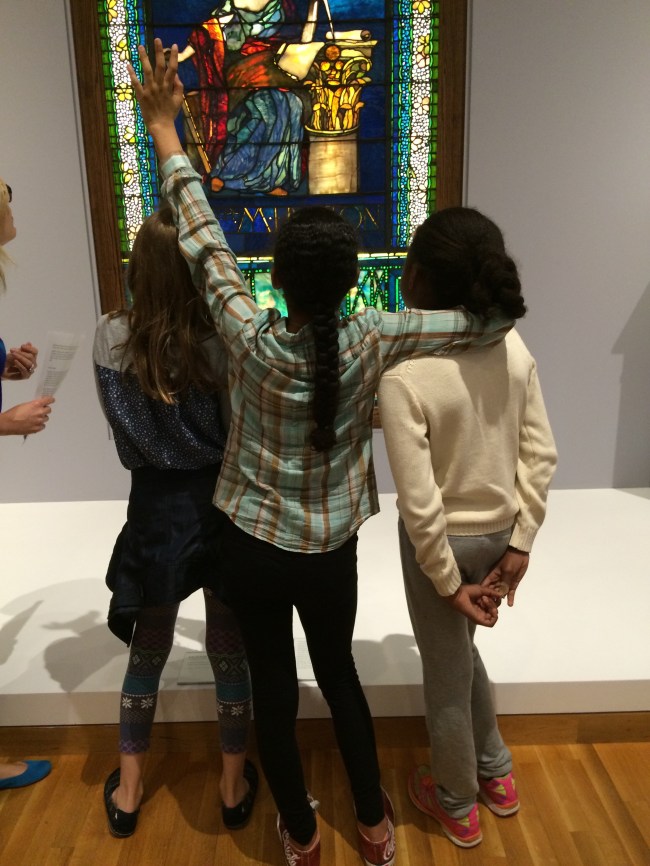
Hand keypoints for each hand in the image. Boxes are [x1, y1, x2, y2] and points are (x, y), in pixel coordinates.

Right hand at [0, 397, 53, 435]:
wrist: (8, 423)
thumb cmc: (14, 414)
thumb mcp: (25, 405)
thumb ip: (34, 405)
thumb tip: (39, 405)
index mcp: (36, 405)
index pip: (49, 400)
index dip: (50, 400)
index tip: (51, 400)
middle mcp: (40, 412)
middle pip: (49, 410)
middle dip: (45, 410)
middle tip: (39, 411)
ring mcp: (39, 421)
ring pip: (46, 418)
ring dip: (42, 418)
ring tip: (34, 418)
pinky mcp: (37, 428)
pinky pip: (43, 426)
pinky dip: (39, 425)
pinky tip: (33, 424)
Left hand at [3, 342, 37, 380]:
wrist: (3, 368)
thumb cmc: (9, 360)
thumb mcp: (15, 352)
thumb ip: (23, 349)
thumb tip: (29, 343)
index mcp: (32, 357)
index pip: (35, 352)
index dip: (29, 348)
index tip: (22, 345)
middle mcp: (33, 364)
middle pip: (32, 357)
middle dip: (22, 353)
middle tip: (12, 350)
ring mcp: (30, 370)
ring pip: (29, 363)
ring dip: (21, 358)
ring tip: (13, 354)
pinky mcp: (26, 376)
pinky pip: (25, 370)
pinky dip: (20, 365)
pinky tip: (15, 361)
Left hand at [127, 39, 183, 153]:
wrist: (161, 126)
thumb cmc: (170, 114)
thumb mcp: (179, 101)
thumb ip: (179, 87)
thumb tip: (177, 75)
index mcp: (169, 87)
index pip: (172, 69)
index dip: (173, 57)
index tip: (173, 45)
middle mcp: (160, 86)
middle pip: (159, 66)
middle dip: (158, 52)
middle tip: (156, 39)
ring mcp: (150, 90)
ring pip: (147, 71)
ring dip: (144, 58)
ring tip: (140, 46)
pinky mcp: (142, 96)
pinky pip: (136, 83)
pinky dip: (132, 74)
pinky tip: (128, 64)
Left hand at [442, 583, 502, 626]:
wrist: (460, 594)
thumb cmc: (468, 591)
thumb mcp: (483, 590)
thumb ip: (492, 593)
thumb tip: (500, 595)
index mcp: (482, 606)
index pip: (494, 607)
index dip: (494, 601)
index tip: (488, 595)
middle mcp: (482, 612)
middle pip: (494, 612)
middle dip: (493, 604)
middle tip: (484, 597)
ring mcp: (480, 617)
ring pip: (493, 617)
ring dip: (492, 607)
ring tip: (484, 600)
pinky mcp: (479, 620)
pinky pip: (490, 624)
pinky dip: (493, 616)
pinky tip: (488, 606)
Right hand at [481, 547, 529, 606]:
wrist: (521, 554)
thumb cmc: (511, 559)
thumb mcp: (507, 570)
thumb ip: (505, 582)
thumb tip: (501, 594)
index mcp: (492, 576)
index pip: (485, 586)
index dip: (483, 594)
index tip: (483, 602)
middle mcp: (497, 581)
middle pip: (492, 592)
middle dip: (492, 600)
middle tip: (492, 609)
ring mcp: (505, 583)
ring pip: (501, 594)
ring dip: (500, 600)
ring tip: (500, 609)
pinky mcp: (513, 584)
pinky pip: (511, 592)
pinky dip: (510, 598)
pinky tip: (510, 605)